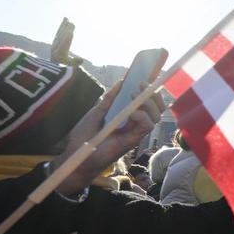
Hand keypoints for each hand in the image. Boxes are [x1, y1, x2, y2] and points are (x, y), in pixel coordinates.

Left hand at [51, 82, 166, 195]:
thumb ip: (110, 98)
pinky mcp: (134, 140)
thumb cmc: (85, 135)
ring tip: (134, 97)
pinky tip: (131, 112)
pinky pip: (147, 126)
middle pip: (157, 109)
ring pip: (156, 117)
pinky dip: (142, 116)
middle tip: (141, 86)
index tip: (141, 80)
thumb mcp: (97, 111)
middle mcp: (135, 124)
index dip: (148, 91)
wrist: (76, 153)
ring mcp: (135, 132)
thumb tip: (121, 81)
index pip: (147, 103)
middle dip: (153, 95)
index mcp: (128, 116)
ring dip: (149, 104)